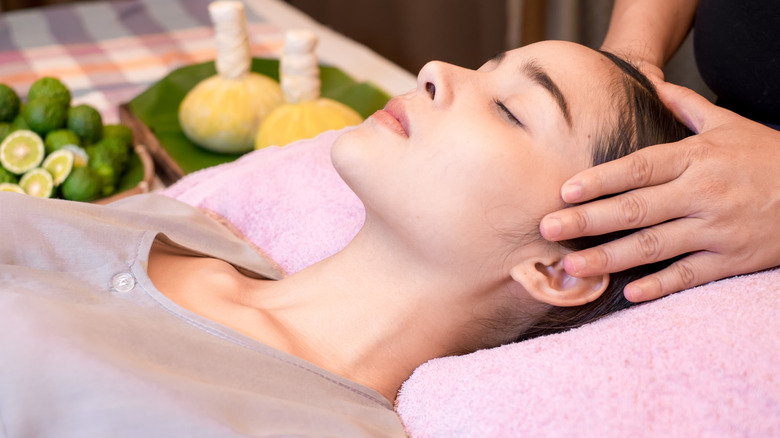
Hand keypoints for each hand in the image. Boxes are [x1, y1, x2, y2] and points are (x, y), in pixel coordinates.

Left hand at [540, 81, 779, 301]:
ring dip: (610, 257)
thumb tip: (651, 85)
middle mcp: (703, 193)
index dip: (600, 180)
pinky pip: (690, 275)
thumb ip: (687, 107)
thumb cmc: (767, 157)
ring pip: (654, 246)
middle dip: (588, 219)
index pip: (639, 168)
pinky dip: (660, 285)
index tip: (564, 191)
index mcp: (697, 158)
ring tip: (572, 266)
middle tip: (548, 228)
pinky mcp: (732, 259)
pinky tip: (628, 291)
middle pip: (636, 208)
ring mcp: (717, 229)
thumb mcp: (730, 125)